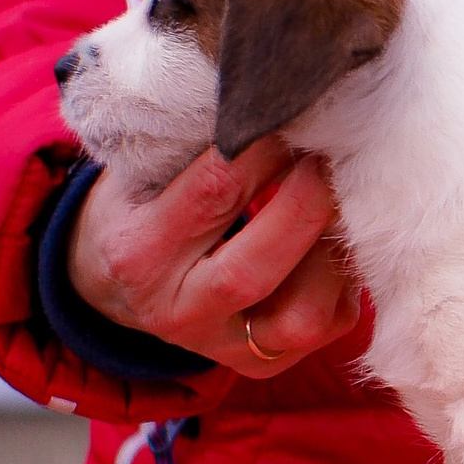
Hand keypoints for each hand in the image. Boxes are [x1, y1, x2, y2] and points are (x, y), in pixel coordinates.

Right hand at [69, 136, 360, 376]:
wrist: (117, 284)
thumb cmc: (142, 206)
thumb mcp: (142, 170)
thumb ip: (195, 142)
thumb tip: (276, 101)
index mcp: (137, 254)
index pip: (212, 195)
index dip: (264, 149)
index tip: (296, 110)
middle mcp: (176, 312)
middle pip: (253, 270)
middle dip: (306, 204)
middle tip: (333, 154)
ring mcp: (223, 348)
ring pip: (301, 315)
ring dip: (333, 251)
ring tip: (343, 198)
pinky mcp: (266, 363)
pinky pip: (329, 324)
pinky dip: (346, 278)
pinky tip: (338, 238)